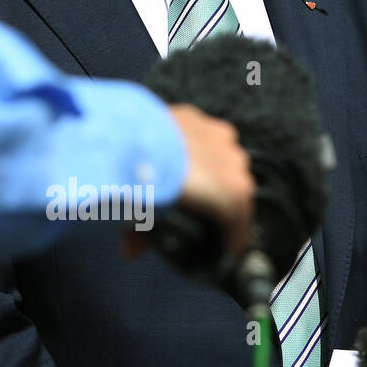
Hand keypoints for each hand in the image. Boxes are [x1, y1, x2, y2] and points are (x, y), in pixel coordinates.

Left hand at [124, 104, 254, 258]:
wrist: (127, 138)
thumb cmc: (145, 180)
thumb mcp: (147, 218)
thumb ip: (142, 237)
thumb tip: (131, 250)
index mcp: (233, 192)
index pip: (240, 221)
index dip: (231, 236)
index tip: (225, 243)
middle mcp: (233, 163)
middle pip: (236, 189)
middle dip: (221, 202)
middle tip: (204, 213)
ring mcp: (217, 136)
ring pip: (225, 158)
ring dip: (213, 171)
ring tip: (193, 181)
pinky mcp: (196, 116)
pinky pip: (205, 136)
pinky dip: (196, 146)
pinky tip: (179, 154)